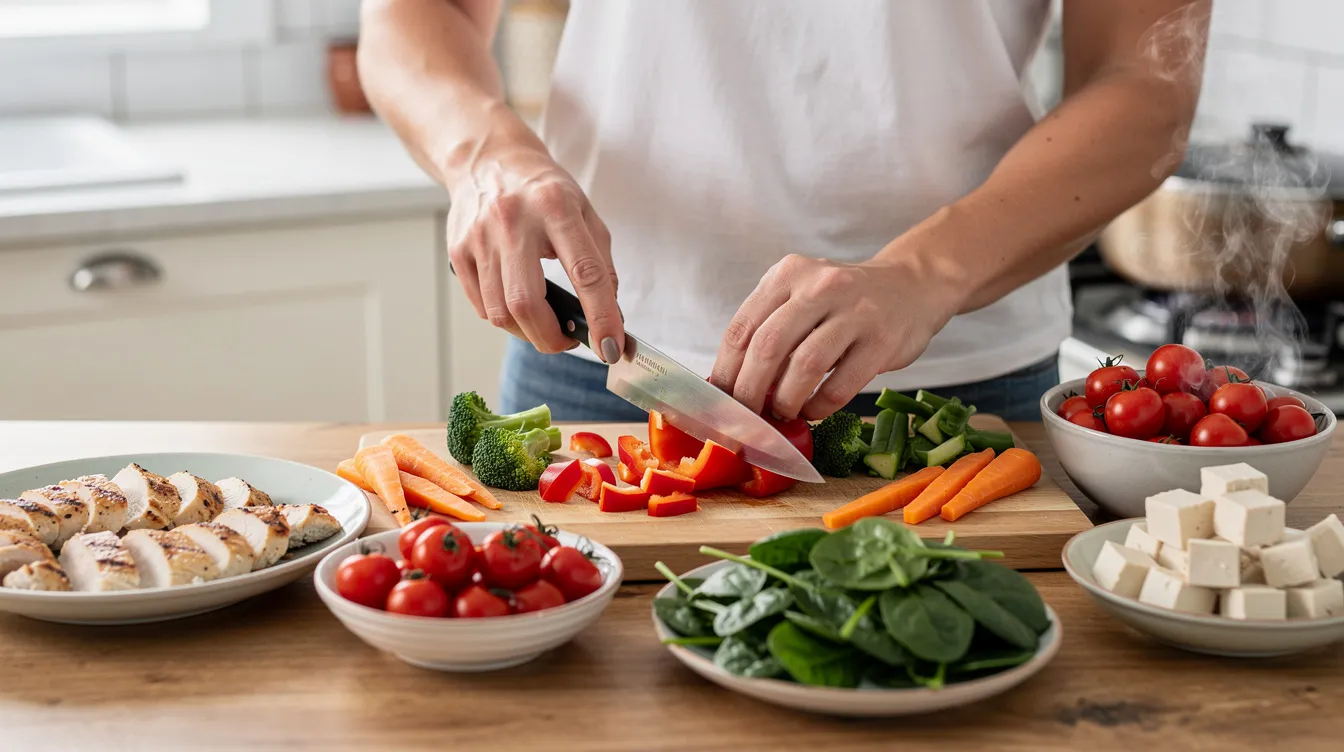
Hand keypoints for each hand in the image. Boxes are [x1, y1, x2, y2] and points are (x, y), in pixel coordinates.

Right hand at [446, 139, 622, 362]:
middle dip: (552, 339)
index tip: (610, 349)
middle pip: (527, 304)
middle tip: (568, 341)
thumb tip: (610, 316)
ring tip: (544, 325)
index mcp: (556, 207)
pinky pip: (482, 306)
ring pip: (500, 313)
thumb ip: (600, 262)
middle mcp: (513, 221)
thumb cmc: (543, 190)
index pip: (585, 273)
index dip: (601, 317)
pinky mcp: (458, 251)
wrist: (488, 159)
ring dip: (528, 333)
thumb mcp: (584, 212)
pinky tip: (518, 306)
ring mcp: (480, 237)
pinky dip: (505, 318)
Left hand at [709, 253, 959, 420]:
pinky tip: (813, 411)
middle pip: (768, 347)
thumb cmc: (844, 301)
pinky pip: (841, 384)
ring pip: (804, 365)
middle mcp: (820, 286)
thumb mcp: (802, 295)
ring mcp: (855, 311)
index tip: (721, 399)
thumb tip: (732, 385)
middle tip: (748, 415)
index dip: (726, 370)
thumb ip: (770, 327)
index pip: (742, 327)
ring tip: (781, 414)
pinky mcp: (882, 340)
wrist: (912, 287)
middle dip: (750, 391)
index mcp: (788, 274)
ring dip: (785, 400)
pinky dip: (820, 406)